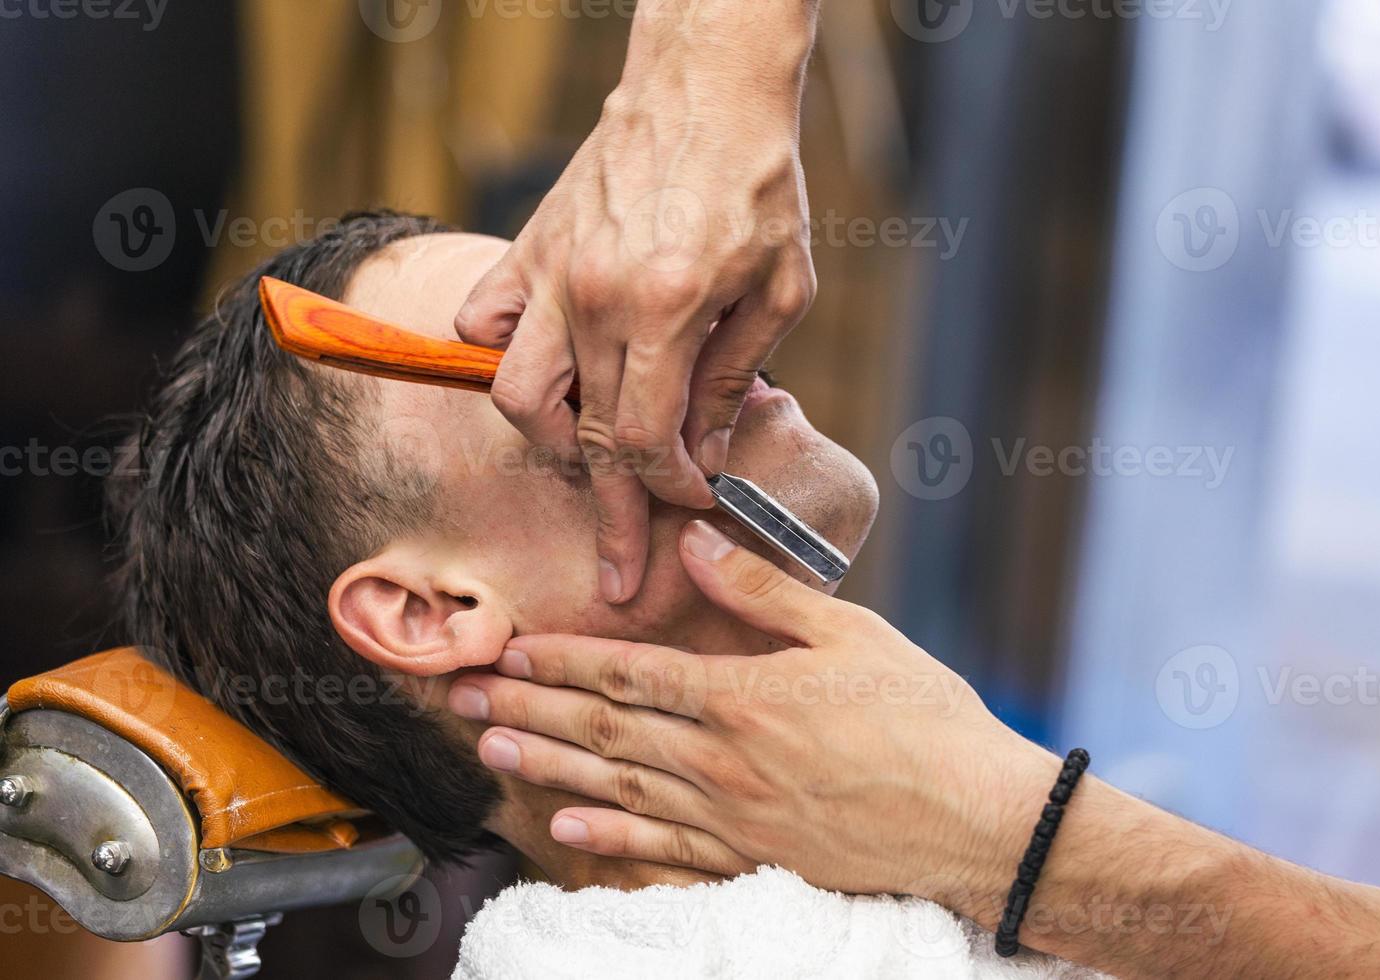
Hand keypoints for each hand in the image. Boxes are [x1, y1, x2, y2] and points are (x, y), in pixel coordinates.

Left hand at [448, 519, 1059, 923]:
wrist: (976, 820)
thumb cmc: (924, 716)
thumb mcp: (850, 632)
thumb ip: (761, 591)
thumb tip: (692, 539)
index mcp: (744, 697)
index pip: (628, 675)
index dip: (560, 664)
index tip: (507, 651)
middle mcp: (723, 762)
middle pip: (604, 732)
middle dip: (527, 712)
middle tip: (462, 702)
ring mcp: (733, 818)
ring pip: (618, 789)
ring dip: (547, 770)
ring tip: (490, 754)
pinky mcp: (753, 858)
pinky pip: (663, 850)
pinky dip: (608, 839)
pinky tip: (562, 830)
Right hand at [455, 1, 820, 603]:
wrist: (704, 88)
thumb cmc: (757, 184)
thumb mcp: (781, 289)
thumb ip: (735, 380)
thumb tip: (702, 458)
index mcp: (667, 309)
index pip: (647, 441)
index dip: (669, 491)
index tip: (692, 504)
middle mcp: (595, 299)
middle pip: (588, 439)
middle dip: (612, 511)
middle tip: (621, 568)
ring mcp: (552, 274)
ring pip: (518, 398)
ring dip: (556, 444)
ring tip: (593, 455)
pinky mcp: (529, 249)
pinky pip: (485, 328)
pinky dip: (505, 363)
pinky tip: (550, 375)